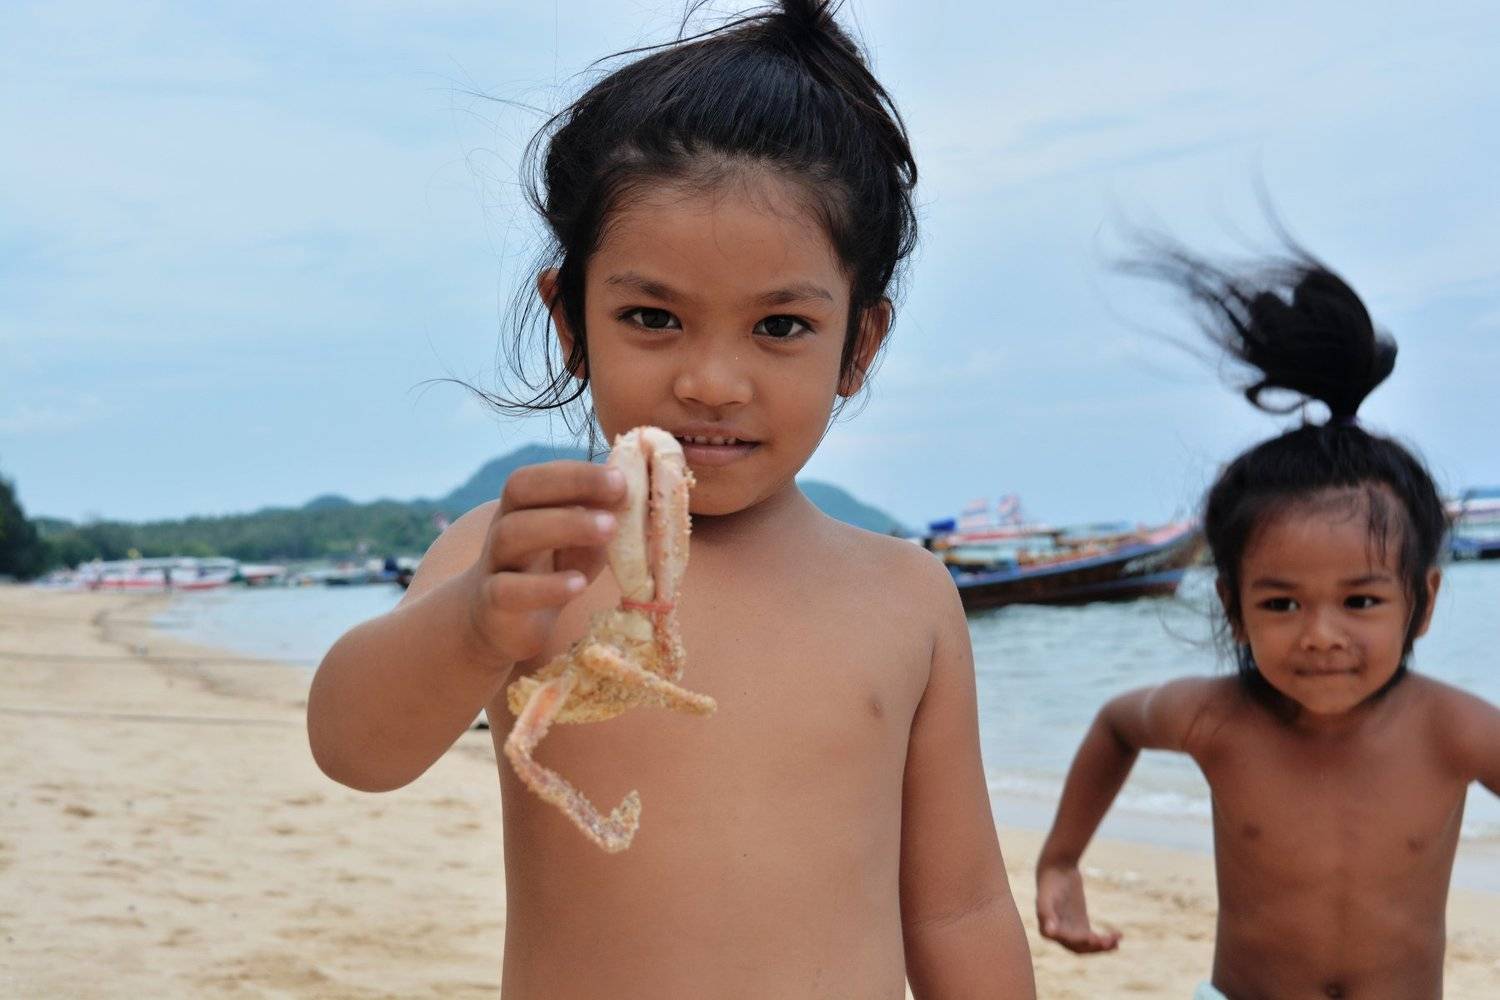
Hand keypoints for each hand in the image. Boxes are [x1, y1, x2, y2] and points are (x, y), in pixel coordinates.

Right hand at [464, 460, 625, 664]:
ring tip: (610, 529)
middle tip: (620, 490)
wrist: (502, 624)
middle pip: (521, 491)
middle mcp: (503, 525)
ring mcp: (495, 563)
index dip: (578, 472)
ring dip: (563, 525)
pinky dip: (545, 586)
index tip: (621, 477)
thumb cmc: (551, 572)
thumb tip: (640, 490)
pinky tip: (578, 584)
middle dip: (571, 484)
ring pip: (512, 533)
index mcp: (524, 506)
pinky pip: (509, 589)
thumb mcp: (582, 542)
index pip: (540, 475)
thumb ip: (603, 518)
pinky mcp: (493, 603)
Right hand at [1036, 862, 1121, 952]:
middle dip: (1095, 947)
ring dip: (1103, 946)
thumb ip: (1046, 913)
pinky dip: (1104, 940)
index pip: (1069, 942)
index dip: (1083, 942)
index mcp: (1047, 932)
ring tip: (1117, 941)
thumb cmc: (1051, 881)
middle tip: (1109, 941)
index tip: (1096, 938)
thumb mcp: (1046, 896)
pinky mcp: (1080, 925)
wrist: (1058, 868)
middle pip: (1080, 948)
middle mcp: (1057, 935)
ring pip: (1088, 946)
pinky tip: (1117, 937)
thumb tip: (1050, 932)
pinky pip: (1092, 938)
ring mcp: (1070, 930)